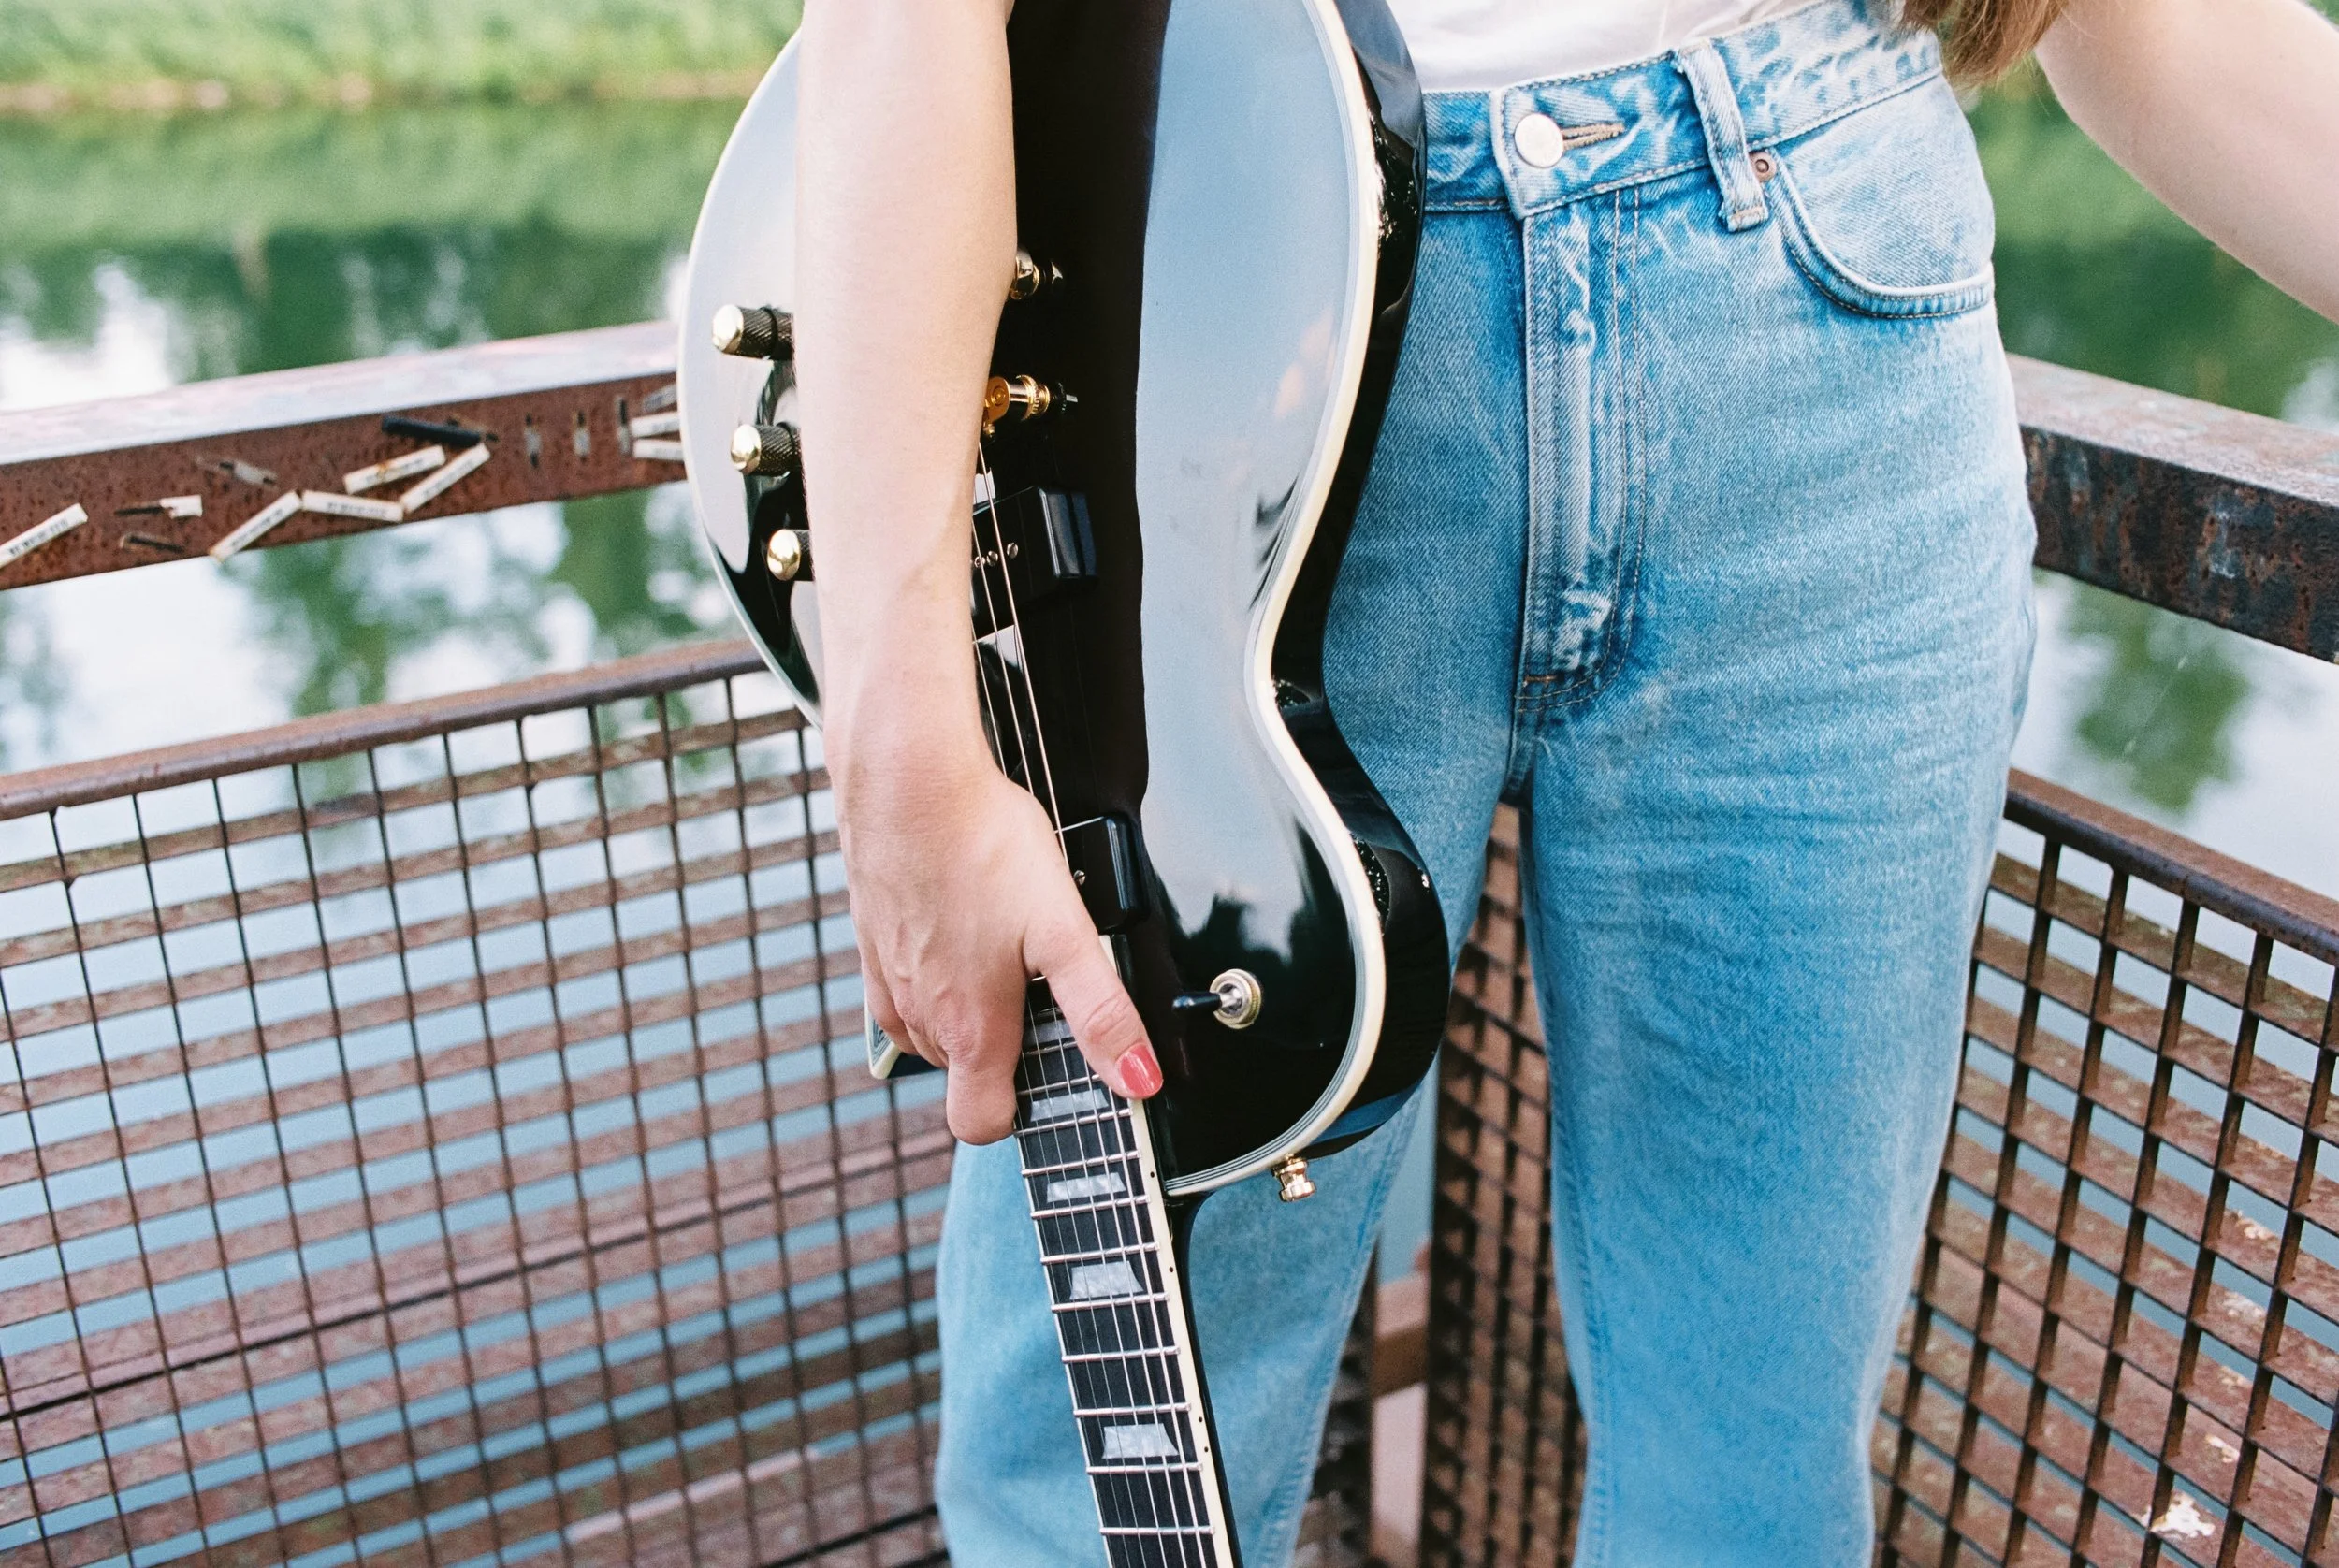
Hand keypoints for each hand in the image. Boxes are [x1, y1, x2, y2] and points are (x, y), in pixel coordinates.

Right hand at [840, 743, 1161, 1144]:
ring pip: (933, 1031)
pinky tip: (964, 923)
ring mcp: (887, 981)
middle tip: (1041, 989)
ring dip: (970, 1011)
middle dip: (1005, 1050)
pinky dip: (936, 975)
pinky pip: (905, 987)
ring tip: (1005, 947)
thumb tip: (1140, 1080)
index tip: (1053, 1071)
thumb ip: (1101, 1012)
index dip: (1020, 1112)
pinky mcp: (871, 943)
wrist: (906, 777)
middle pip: (963, 1074)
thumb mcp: (1064, 929)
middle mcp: (919, 1016)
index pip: (980, 1123)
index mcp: (969, 1027)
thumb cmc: (981, 843)